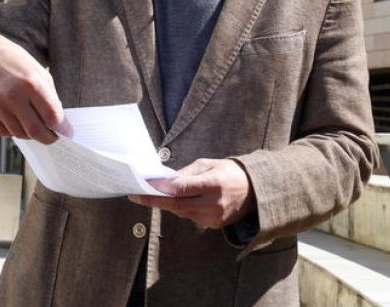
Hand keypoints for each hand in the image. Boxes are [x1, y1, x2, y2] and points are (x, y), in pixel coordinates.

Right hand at [0, 33, 69, 143]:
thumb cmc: (15, 63)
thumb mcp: (39, 73)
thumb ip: (50, 98)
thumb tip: (58, 124)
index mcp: (31, 83)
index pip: (52, 116)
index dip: (62, 128)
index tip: (66, 132)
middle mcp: (12, 95)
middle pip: (36, 131)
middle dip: (48, 138)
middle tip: (52, 137)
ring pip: (19, 134)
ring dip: (29, 133)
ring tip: (32, 122)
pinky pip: (3, 133)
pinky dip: (12, 131)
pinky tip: (15, 120)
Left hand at [127, 158, 254, 227]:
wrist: (254, 191)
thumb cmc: (229, 172)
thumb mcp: (209, 164)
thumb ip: (186, 173)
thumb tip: (165, 181)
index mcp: (214, 184)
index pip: (182, 189)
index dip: (161, 189)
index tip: (144, 186)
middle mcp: (214, 203)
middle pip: (177, 205)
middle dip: (154, 201)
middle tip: (135, 196)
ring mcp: (215, 217)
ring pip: (181, 212)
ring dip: (167, 204)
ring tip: (155, 194)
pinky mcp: (214, 225)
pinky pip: (190, 217)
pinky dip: (181, 209)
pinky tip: (180, 200)